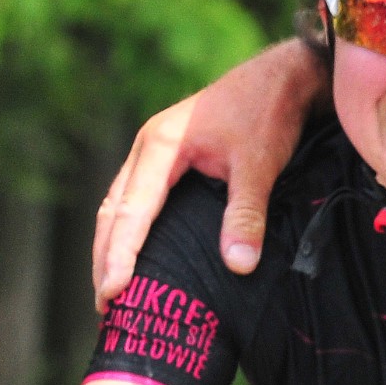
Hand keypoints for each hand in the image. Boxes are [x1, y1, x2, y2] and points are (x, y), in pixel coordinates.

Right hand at [90, 42, 321, 305]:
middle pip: (113, 212)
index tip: (113, 292)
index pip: (132, 212)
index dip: (120, 255)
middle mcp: (147, 147)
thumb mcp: (260, 164)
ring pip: (118, 206)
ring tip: (110, 293)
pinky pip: (134, 201)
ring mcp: (152, 152)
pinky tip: (133, 259)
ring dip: (111, 248)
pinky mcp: (165, 160)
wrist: (280, 77)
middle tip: (104, 307)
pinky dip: (128, 232)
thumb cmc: (267, 113)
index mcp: (159, 145)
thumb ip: (246, 213)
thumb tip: (238, 266)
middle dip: (105, 259)